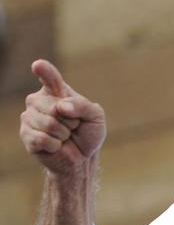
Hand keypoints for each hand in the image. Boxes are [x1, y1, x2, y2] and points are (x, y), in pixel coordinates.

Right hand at [20, 59, 106, 175]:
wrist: (82, 158)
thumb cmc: (87, 133)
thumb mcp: (95, 117)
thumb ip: (82, 106)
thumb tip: (61, 107)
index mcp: (54, 90)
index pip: (48, 76)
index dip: (44, 71)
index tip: (38, 66)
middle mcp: (37, 100)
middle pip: (52, 106)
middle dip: (70, 121)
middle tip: (72, 127)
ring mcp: (29, 117)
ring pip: (47, 124)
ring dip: (63, 134)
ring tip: (64, 137)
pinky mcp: (26, 135)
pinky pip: (41, 138)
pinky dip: (55, 145)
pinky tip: (56, 146)